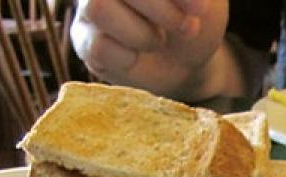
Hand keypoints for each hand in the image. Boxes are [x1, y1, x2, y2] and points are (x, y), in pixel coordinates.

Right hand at [71, 0, 229, 98]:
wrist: (188, 61)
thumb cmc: (194, 18)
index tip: (200, 9)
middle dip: (160, 10)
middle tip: (188, 27)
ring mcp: (88, 6)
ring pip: (98, 7)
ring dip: (141, 33)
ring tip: (159, 40)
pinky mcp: (85, 41)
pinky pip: (97, 45)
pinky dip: (128, 56)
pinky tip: (138, 55)